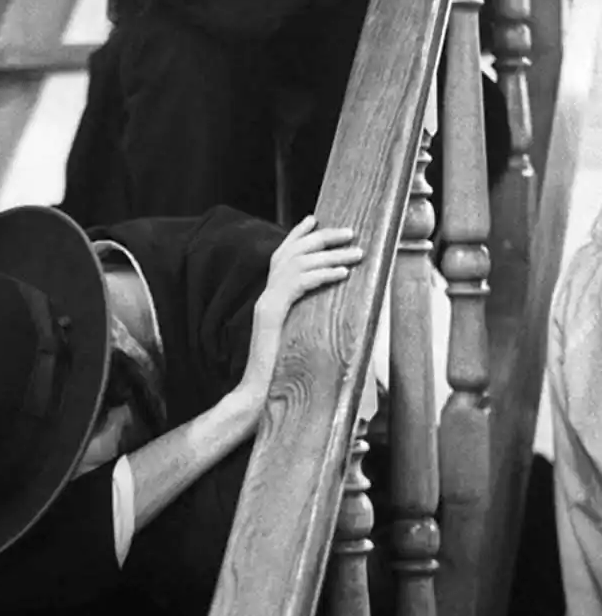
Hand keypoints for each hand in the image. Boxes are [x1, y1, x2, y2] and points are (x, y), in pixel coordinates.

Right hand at [237, 217, 363, 409]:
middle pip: (291, 252)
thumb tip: (337, 306)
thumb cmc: (283, 373)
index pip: (282, 256)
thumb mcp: (299, 337)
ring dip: (331, 255)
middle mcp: (266, 296)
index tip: (315, 219)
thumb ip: (308, 318)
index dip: (298, 235)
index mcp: (271, 299)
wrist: (258, 396)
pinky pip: (298, 284)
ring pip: (298, 264)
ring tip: (356, 252)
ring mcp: (266, 304)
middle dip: (321, 238)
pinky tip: (343, 273)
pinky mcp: (271, 314)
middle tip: (349, 231)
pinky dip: (322, 275)